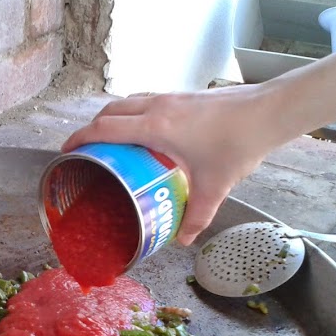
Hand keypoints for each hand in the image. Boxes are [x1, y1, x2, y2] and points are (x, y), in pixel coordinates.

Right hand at [62, 84, 294, 245]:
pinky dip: (133, 113)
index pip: (104, 128)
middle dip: (91, 128)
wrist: (268, 111)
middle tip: (86, 150)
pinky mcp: (183, 96)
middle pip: (109, 111)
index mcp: (155, 127)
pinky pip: (145, 101)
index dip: (80, 138)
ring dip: (112, 117)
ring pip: (127, 102)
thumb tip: (183, 239)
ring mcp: (170, 97)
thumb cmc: (238, 144)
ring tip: (110, 141)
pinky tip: (144, 133)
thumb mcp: (214, 187)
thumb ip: (197, 216)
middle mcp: (157, 107)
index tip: (67, 151)